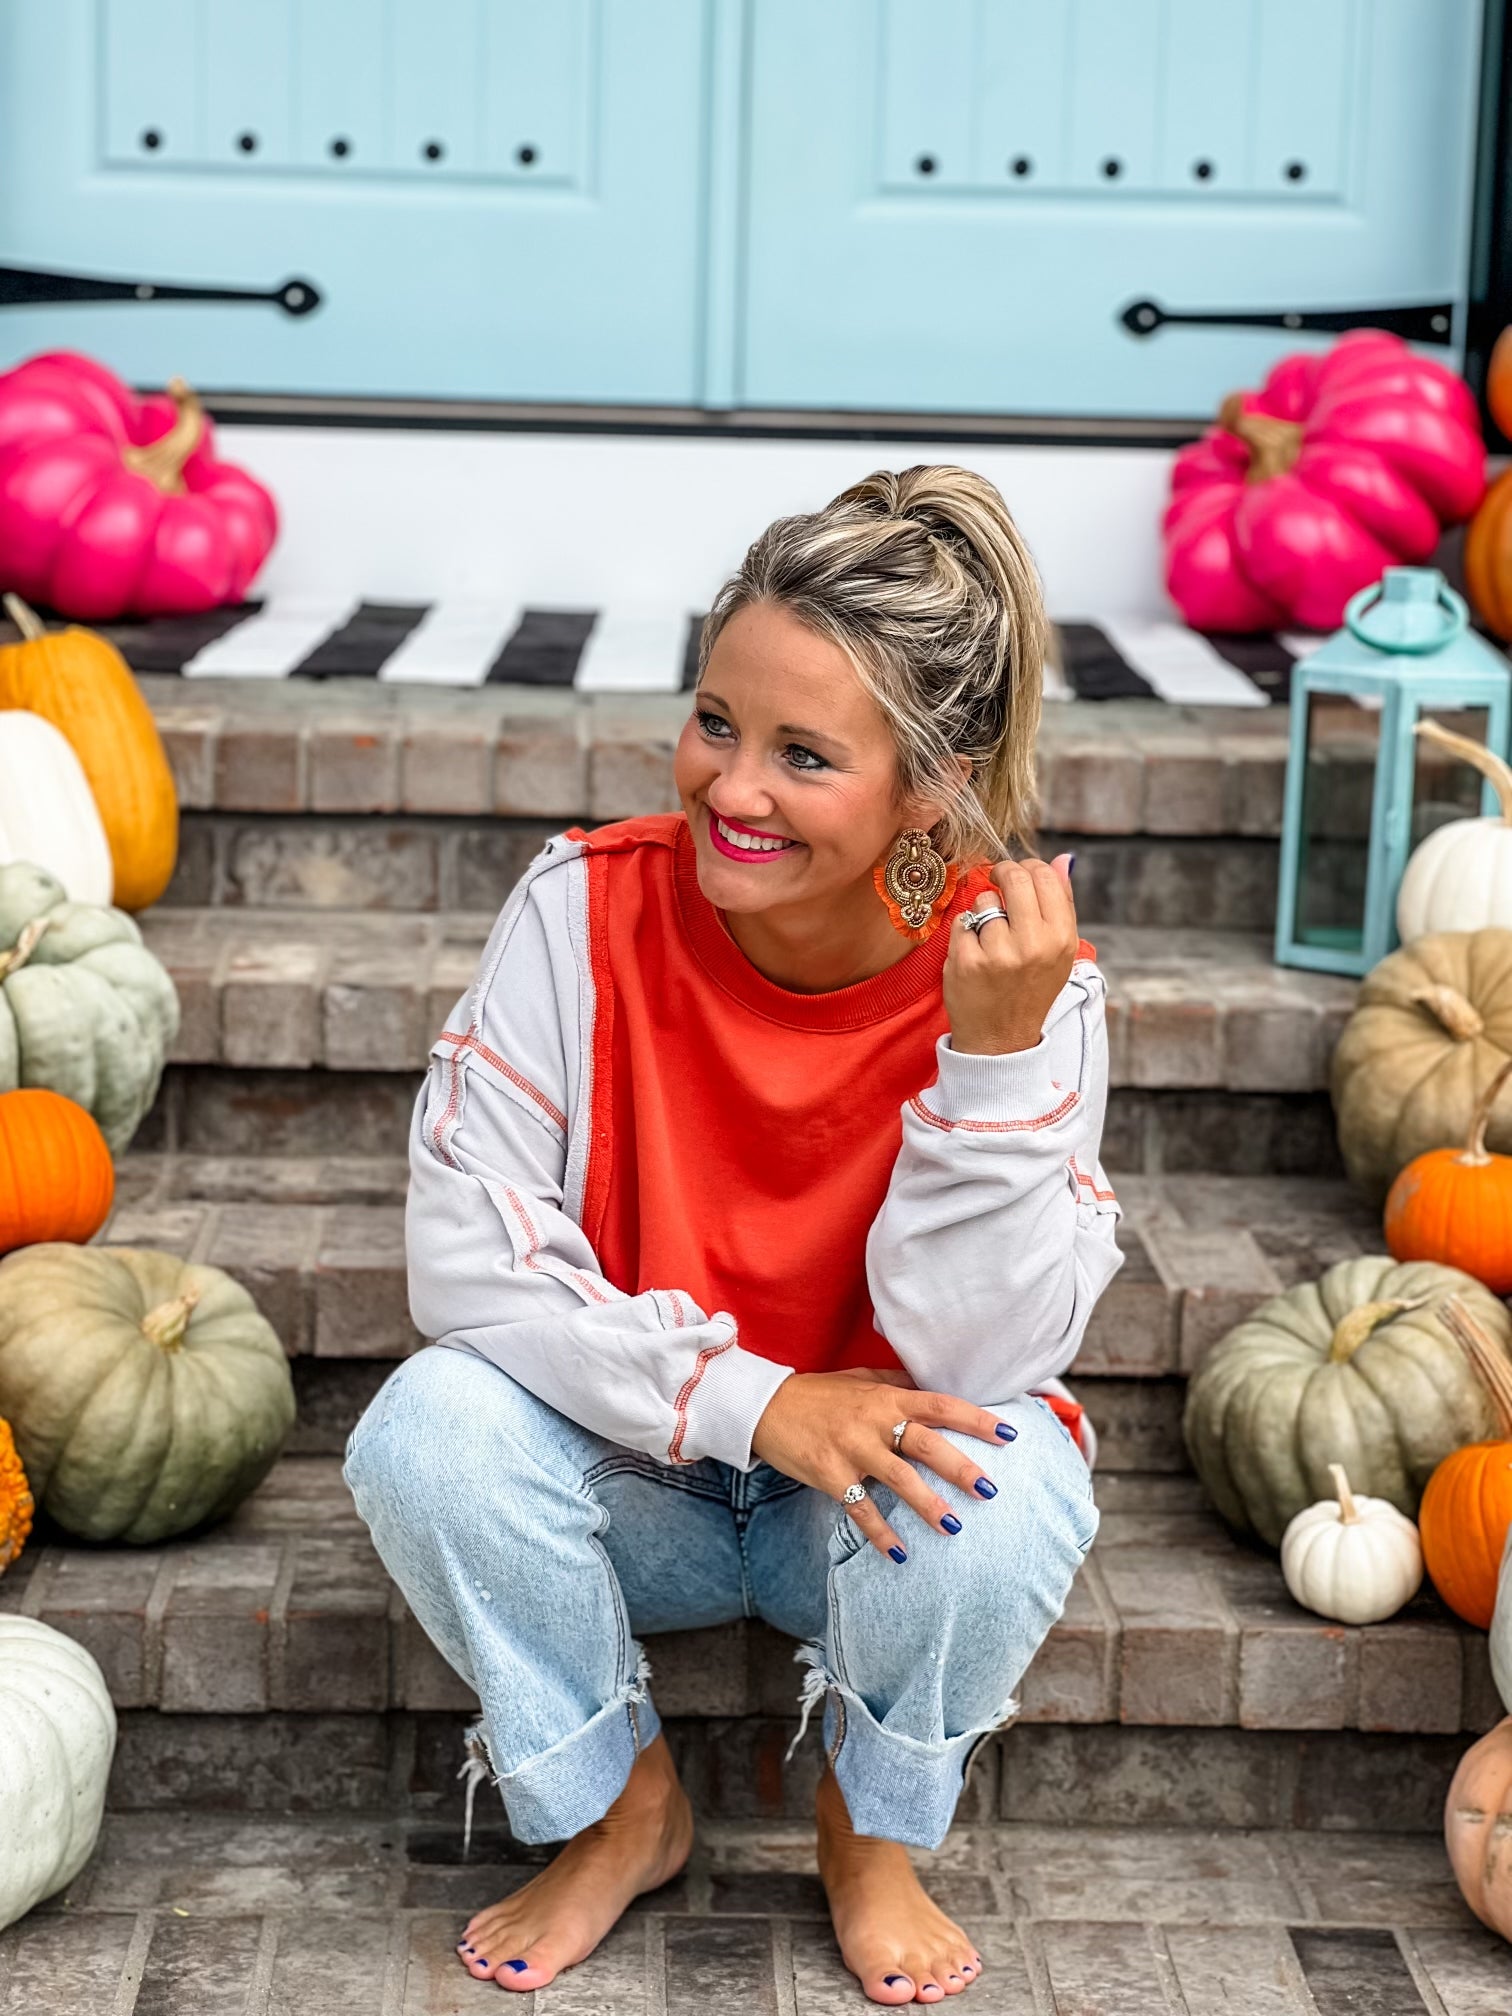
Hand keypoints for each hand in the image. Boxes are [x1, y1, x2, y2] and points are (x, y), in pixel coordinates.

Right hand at [749, 1368, 1015, 1560]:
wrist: (765, 1407)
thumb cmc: (818, 1394)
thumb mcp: (860, 1380)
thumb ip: (896, 1384)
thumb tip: (931, 1387)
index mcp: (886, 1396)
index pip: (939, 1404)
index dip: (975, 1419)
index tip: (1007, 1435)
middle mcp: (873, 1421)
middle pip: (926, 1443)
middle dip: (960, 1467)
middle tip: (990, 1489)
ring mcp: (851, 1449)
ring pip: (899, 1479)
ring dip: (927, 1504)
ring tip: (953, 1527)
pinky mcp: (830, 1475)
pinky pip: (861, 1509)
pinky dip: (880, 1533)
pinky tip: (900, 1554)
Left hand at [943, 853, 1076, 1055]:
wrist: (1001, 1040)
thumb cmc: (1030, 990)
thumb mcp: (1058, 952)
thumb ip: (1060, 904)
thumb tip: (1062, 859)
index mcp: (1062, 939)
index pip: (1046, 877)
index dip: (1028, 867)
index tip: (1017, 875)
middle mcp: (1034, 944)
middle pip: (1015, 877)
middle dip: (1002, 872)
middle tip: (996, 881)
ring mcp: (1000, 952)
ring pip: (984, 898)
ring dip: (983, 910)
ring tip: (989, 936)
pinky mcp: (968, 960)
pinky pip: (962, 922)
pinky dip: (964, 933)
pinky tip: (973, 954)